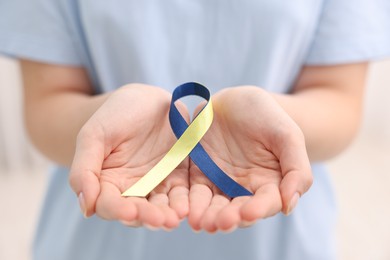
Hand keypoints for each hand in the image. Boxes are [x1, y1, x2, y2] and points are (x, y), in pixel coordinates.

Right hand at [69, 84, 189, 229]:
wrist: (146, 99)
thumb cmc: (115, 114)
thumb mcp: (94, 135)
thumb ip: (84, 169)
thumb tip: (86, 207)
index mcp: (107, 182)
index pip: (109, 205)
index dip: (118, 211)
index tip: (130, 212)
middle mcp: (131, 189)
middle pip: (137, 212)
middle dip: (148, 217)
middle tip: (161, 220)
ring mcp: (156, 184)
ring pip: (160, 207)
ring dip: (167, 215)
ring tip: (175, 218)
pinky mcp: (177, 176)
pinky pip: (181, 193)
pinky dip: (184, 202)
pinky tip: (188, 206)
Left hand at [188, 86, 312, 232]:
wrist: (236, 99)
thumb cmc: (266, 115)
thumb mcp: (287, 135)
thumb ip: (296, 169)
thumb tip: (290, 205)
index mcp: (270, 183)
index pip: (266, 202)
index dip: (258, 209)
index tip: (249, 213)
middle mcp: (244, 188)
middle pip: (237, 210)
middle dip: (229, 218)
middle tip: (220, 223)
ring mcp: (220, 182)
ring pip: (214, 205)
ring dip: (207, 215)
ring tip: (200, 222)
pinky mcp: (199, 174)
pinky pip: (193, 190)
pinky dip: (189, 201)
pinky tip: (185, 209)